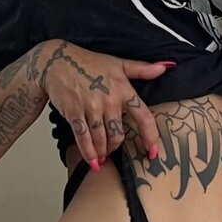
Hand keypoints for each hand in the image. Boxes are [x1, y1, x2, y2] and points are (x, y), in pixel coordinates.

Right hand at [40, 40, 173, 170]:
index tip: (153, 152)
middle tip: (112, 149)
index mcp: (124, 90)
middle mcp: (110, 100)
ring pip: (102, 139)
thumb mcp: (118, 63)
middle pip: (118, 134)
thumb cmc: (87, 62)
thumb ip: (142, 69)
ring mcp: (91, 108)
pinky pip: (83, 138)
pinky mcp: (74, 113)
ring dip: (102, 151)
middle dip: (116, 146)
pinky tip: (92, 160)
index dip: (151, 137)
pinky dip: (88, 153)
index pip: (144, 117)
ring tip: (102, 156)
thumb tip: (165, 67)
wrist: (56, 61)